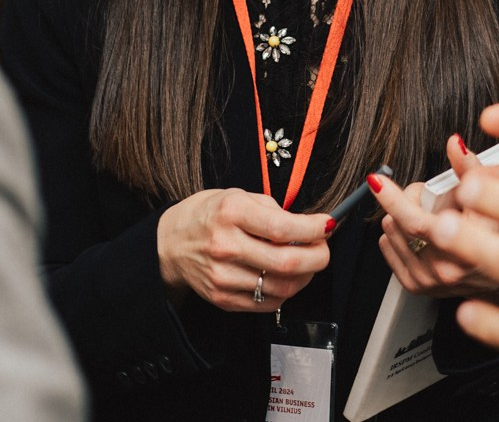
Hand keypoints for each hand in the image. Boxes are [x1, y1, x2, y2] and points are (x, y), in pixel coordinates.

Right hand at [157, 188, 330, 312]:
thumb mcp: (237, 195)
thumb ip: (272, 210)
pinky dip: (285, 291)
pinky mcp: (223, 298)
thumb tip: (309, 227)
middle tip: (324, 249)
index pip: (282, 228)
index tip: (327, 225)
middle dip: (318, 257)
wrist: (172, 243)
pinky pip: (268, 303)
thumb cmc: (209, 215)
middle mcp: (225, 245)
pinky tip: (286, 277)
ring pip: (282, 287)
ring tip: (306, 263)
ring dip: (305, 277)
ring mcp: (223, 276)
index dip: (313, 229)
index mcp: (231, 213)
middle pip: (286, 263)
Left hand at [376, 135, 498, 297]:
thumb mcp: (495, 198)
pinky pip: (387, 248)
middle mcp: (444, 268)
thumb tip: (454, 145)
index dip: (394, 198)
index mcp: (464, 246)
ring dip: (403, 218)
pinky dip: (397, 235)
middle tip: (433, 200)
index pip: (415, 221)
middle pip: (399, 222)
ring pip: (390, 233)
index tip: (377, 182)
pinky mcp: (416, 287)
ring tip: (431, 217)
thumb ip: (470, 169)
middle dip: (410, 201)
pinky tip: (422, 234)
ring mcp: (428, 280)